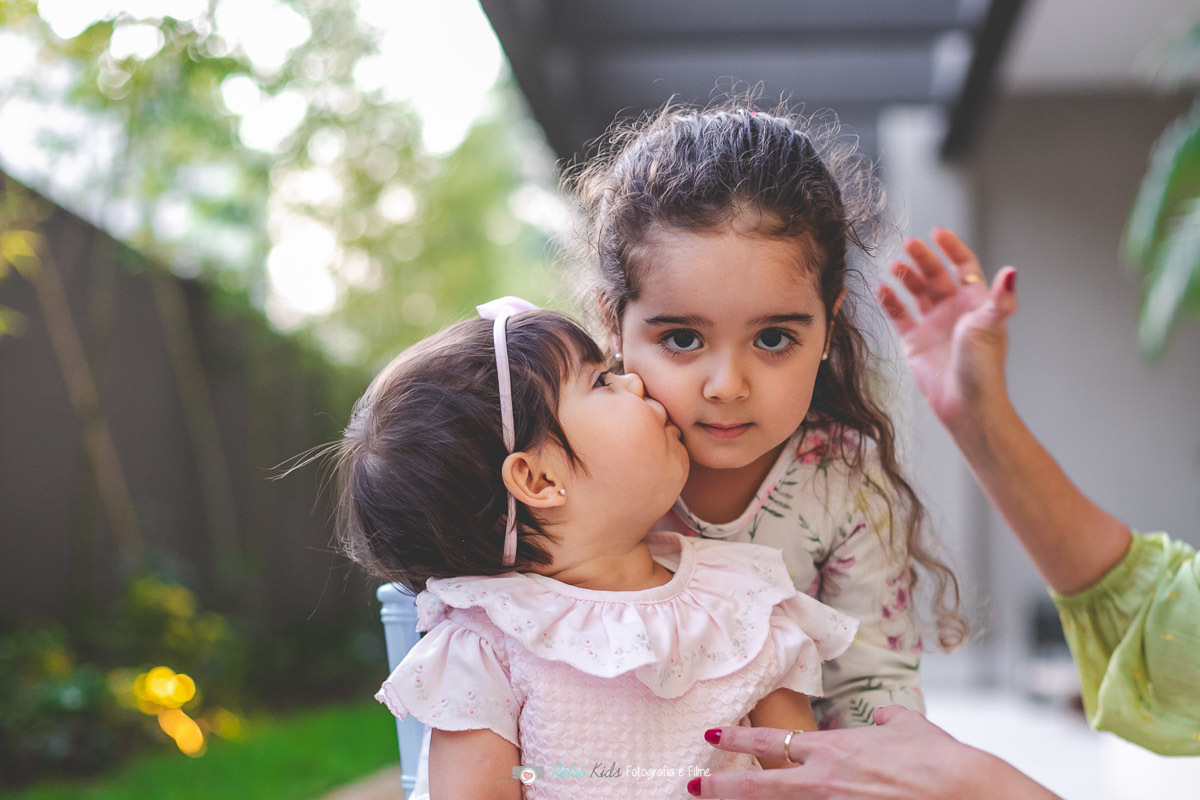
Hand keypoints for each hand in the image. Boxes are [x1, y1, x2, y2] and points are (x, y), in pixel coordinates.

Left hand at [689, 706, 1060, 799]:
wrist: (965, 792)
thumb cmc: (941, 760)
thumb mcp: (911, 728)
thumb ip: (890, 723)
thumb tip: (887, 718)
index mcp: (833, 750)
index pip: (772, 742)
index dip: (739, 740)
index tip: (713, 737)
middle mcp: (823, 782)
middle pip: (759, 786)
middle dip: (722, 788)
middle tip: (692, 786)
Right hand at [876, 228, 1017, 433]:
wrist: (965, 403)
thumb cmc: (983, 367)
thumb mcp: (990, 326)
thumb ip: (999, 297)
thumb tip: (1012, 270)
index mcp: (975, 303)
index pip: (964, 266)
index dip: (952, 248)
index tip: (937, 233)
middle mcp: (954, 310)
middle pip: (936, 275)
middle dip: (923, 258)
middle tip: (907, 244)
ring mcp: (933, 324)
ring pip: (916, 291)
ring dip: (905, 277)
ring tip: (893, 266)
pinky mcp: (915, 341)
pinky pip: (899, 315)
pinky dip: (889, 301)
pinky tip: (881, 290)